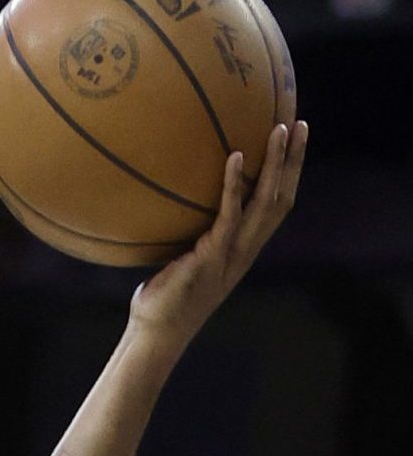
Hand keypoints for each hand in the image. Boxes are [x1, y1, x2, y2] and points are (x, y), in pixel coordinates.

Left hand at [129, 121, 308, 343]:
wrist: (157, 332)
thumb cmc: (163, 296)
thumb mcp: (180, 258)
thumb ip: (188, 234)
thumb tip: (168, 202)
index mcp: (244, 247)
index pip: (276, 203)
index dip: (288, 173)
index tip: (293, 141)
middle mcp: (246, 249)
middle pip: (282, 196)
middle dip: (294, 160)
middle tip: (300, 123)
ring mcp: (233, 253)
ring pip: (266, 201)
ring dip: (276, 164)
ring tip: (279, 129)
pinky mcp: (213, 256)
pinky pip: (229, 215)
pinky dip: (234, 185)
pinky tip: (235, 157)